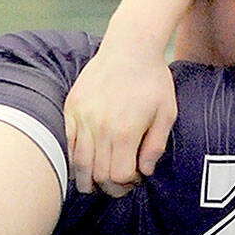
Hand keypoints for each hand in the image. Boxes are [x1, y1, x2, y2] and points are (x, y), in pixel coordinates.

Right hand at [63, 42, 176, 195]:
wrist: (130, 46)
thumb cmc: (153, 80)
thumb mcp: (167, 113)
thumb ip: (156, 146)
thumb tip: (144, 171)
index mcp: (125, 131)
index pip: (118, 176)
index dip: (127, 184)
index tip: (135, 178)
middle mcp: (100, 127)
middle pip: (97, 174)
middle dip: (109, 187)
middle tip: (120, 185)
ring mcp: (82, 117)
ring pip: (78, 163)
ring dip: (87, 180)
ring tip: (98, 183)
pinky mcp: (72, 108)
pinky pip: (68, 143)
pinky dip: (74, 159)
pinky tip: (84, 164)